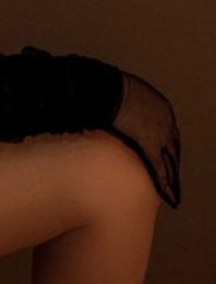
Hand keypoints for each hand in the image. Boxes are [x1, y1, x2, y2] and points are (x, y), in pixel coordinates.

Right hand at [108, 71, 181, 208]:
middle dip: (174, 163)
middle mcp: (166, 120)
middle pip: (173, 147)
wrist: (109, 88)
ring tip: (174, 194)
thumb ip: (124, 107)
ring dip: (172, 178)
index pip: (170, 130)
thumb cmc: (110, 87)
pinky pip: (159, 169)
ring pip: (170, 161)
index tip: (168, 154)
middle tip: (175, 177)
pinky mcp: (150, 145)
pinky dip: (164, 184)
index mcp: (161, 106)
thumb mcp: (124, 94)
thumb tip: (113, 112)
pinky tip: (168, 197)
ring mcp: (160, 133)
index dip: (170, 145)